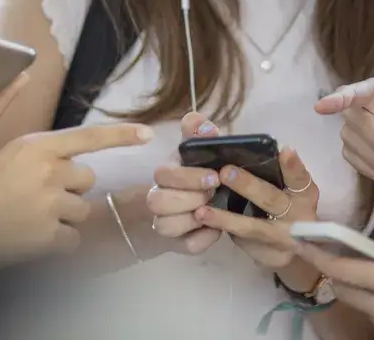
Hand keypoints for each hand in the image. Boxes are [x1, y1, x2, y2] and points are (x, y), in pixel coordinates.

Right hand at [0, 122, 154, 263]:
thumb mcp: (8, 156)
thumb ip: (44, 154)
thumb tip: (76, 160)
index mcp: (36, 146)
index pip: (89, 136)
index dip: (121, 135)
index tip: (150, 134)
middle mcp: (47, 171)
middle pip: (87, 179)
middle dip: (69, 189)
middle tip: (36, 196)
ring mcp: (48, 205)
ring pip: (81, 210)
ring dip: (63, 217)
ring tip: (29, 217)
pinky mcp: (47, 236)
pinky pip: (72, 239)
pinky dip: (56, 242)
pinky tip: (30, 237)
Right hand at [147, 111, 222, 254]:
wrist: (211, 196)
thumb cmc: (204, 167)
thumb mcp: (201, 146)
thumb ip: (200, 131)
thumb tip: (204, 126)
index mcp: (166, 173)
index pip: (162, 174)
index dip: (186, 177)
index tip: (214, 176)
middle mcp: (159, 198)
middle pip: (157, 202)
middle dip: (189, 198)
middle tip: (213, 192)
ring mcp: (167, 222)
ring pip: (165, 226)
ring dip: (193, 219)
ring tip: (213, 210)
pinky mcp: (180, 243)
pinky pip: (187, 246)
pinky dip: (203, 239)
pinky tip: (216, 229)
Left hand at [193, 145, 319, 281]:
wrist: (290, 248)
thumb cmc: (284, 204)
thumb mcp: (287, 187)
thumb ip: (273, 168)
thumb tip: (240, 144)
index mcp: (303, 194)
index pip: (300, 177)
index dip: (293, 166)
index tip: (285, 150)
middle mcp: (295, 215)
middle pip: (272, 199)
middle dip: (249, 186)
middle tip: (225, 172)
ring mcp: (279, 237)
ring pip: (252, 227)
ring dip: (226, 218)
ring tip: (202, 210)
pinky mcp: (264, 253)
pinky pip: (240, 240)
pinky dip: (221, 230)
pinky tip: (203, 223)